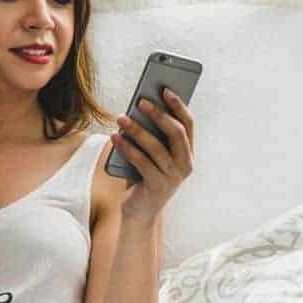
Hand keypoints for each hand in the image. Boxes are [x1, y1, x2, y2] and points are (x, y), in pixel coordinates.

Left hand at [111, 87, 195, 223]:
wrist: (138, 213)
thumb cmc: (143, 177)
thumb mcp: (150, 155)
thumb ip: (151, 135)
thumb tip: (139, 107)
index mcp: (187, 153)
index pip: (188, 124)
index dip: (178, 105)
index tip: (165, 89)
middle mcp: (185, 165)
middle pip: (176, 133)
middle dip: (159, 114)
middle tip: (141, 101)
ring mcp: (173, 177)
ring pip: (157, 147)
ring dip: (137, 130)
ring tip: (121, 117)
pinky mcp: (158, 187)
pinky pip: (141, 162)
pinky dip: (127, 147)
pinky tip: (114, 136)